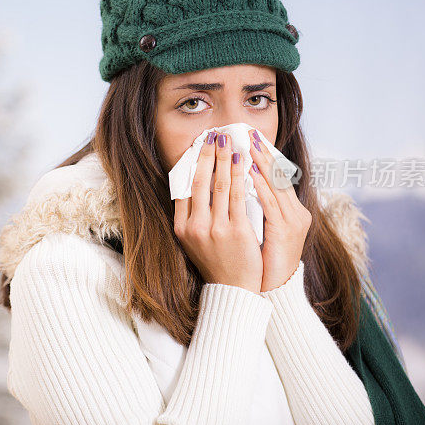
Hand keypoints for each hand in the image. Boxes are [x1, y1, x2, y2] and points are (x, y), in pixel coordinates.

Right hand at [173, 131, 263, 293]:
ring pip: (219, 185)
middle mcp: (194, 226)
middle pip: (199, 182)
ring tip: (228, 141)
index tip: (197, 147)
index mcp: (181, 228)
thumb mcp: (193, 241)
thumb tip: (191, 187)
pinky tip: (243, 162)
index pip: (182, 188)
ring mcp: (215, 228)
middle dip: (207, 155)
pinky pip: (238, 196)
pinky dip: (240, 176)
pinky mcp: (236, 231)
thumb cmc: (216, 262)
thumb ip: (191, 216)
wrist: (233, 289)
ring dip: (223, 159)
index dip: (190, 164)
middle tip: (213, 135)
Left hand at [247, 128, 311, 291]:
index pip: (278, 177)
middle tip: (249, 132)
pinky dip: (261, 185)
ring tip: (248, 144)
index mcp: (292, 212)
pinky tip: (251, 171)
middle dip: (263, 152)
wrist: (273, 290)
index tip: (251, 138)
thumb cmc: (262, 261)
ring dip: (261, 162)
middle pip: (279, 175)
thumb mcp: (260, 230)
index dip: (265, 157)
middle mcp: (296, 213)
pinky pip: (271, 202)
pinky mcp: (285, 231)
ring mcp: (293, 221)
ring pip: (277, 185)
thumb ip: (254, 209)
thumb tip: (236, 187)